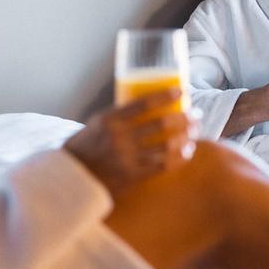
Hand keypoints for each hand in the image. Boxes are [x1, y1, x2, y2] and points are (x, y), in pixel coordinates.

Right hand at [64, 89, 192, 193]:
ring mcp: (127, 158)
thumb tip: (151, 104)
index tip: (182, 91)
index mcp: (109, 120)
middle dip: (184, 118)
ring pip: (166, 146)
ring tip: (194, 132)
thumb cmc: (86, 146)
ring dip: (185, 137)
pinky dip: (178, 158)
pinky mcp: (133, 176)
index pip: (143, 104)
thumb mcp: (97, 123)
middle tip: (196, 114)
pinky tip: (187, 152)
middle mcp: (120, 138)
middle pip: (161, 124)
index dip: (166, 96)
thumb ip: (120, 116)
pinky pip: (162, 166)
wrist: (72, 177)